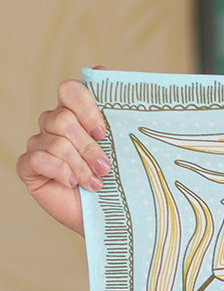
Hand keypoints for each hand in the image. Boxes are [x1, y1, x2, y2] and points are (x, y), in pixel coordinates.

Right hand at [16, 71, 109, 235]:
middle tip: (105, 167)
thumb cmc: (120, 184)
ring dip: (79, 165)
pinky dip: (61, 173)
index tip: (104, 132)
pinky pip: (38, 158)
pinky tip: (73, 185)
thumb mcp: (126, 150)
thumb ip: (118, 114)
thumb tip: (103, 71)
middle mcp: (55, 125)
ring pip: (55, 141)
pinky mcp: (30, 166)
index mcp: (78, 115)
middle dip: (88, 147)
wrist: (111, 219)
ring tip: (96, 183)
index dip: (86, 108)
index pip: (71, 90)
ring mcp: (40, 144)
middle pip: (62, 118)